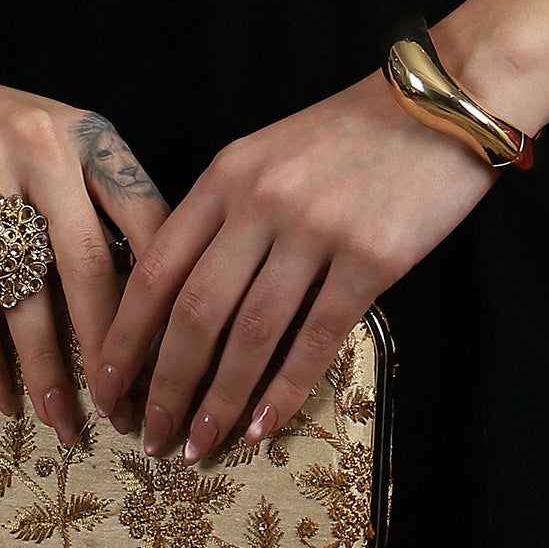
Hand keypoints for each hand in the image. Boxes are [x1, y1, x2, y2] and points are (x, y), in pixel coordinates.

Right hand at [0, 55, 169, 447]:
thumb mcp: (56, 138)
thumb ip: (95, 198)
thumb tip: (143, 291)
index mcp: (89, 136)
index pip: (147, 222)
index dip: (164, 296)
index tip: (174, 358)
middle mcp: (43, 151)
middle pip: (90, 267)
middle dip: (111, 350)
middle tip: (122, 410)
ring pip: (26, 292)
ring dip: (47, 367)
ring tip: (61, 418)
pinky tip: (2, 393)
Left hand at [86, 0, 548, 459]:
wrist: (441, 102)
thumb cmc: (352, 131)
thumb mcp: (269, 153)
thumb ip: (225, 212)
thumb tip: (183, 298)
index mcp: (227, 174)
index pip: (157, 268)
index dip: (126, 336)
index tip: (107, 386)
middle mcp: (262, 202)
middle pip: (195, 311)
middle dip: (166, 384)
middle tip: (151, 437)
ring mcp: (316, 230)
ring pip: (250, 334)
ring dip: (219, 400)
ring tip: (199, 445)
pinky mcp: (371, 259)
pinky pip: (316, 337)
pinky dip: (285, 389)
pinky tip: (262, 426)